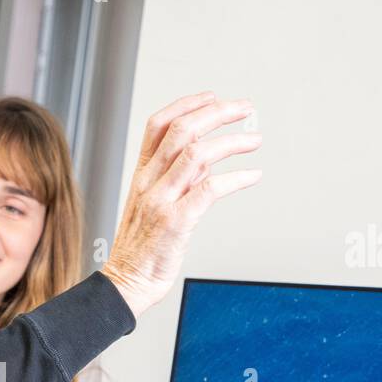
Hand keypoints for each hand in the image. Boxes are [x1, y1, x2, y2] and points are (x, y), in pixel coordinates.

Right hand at [102, 92, 262, 317]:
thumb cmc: (141, 249)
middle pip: (182, 130)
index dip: (187, 104)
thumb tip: (206, 159)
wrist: (126, 284)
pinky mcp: (177, 222)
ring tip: (255, 140)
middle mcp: (149, 183)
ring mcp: (161, 202)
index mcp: (141, 175)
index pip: (158, 125)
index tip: (212, 97)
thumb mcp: (152, 205)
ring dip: (233, 141)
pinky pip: (210, 190)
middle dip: (218, 112)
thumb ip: (177, 180)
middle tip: (245, 109)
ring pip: (197, 154)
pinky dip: (237, 178)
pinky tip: (253, 176)